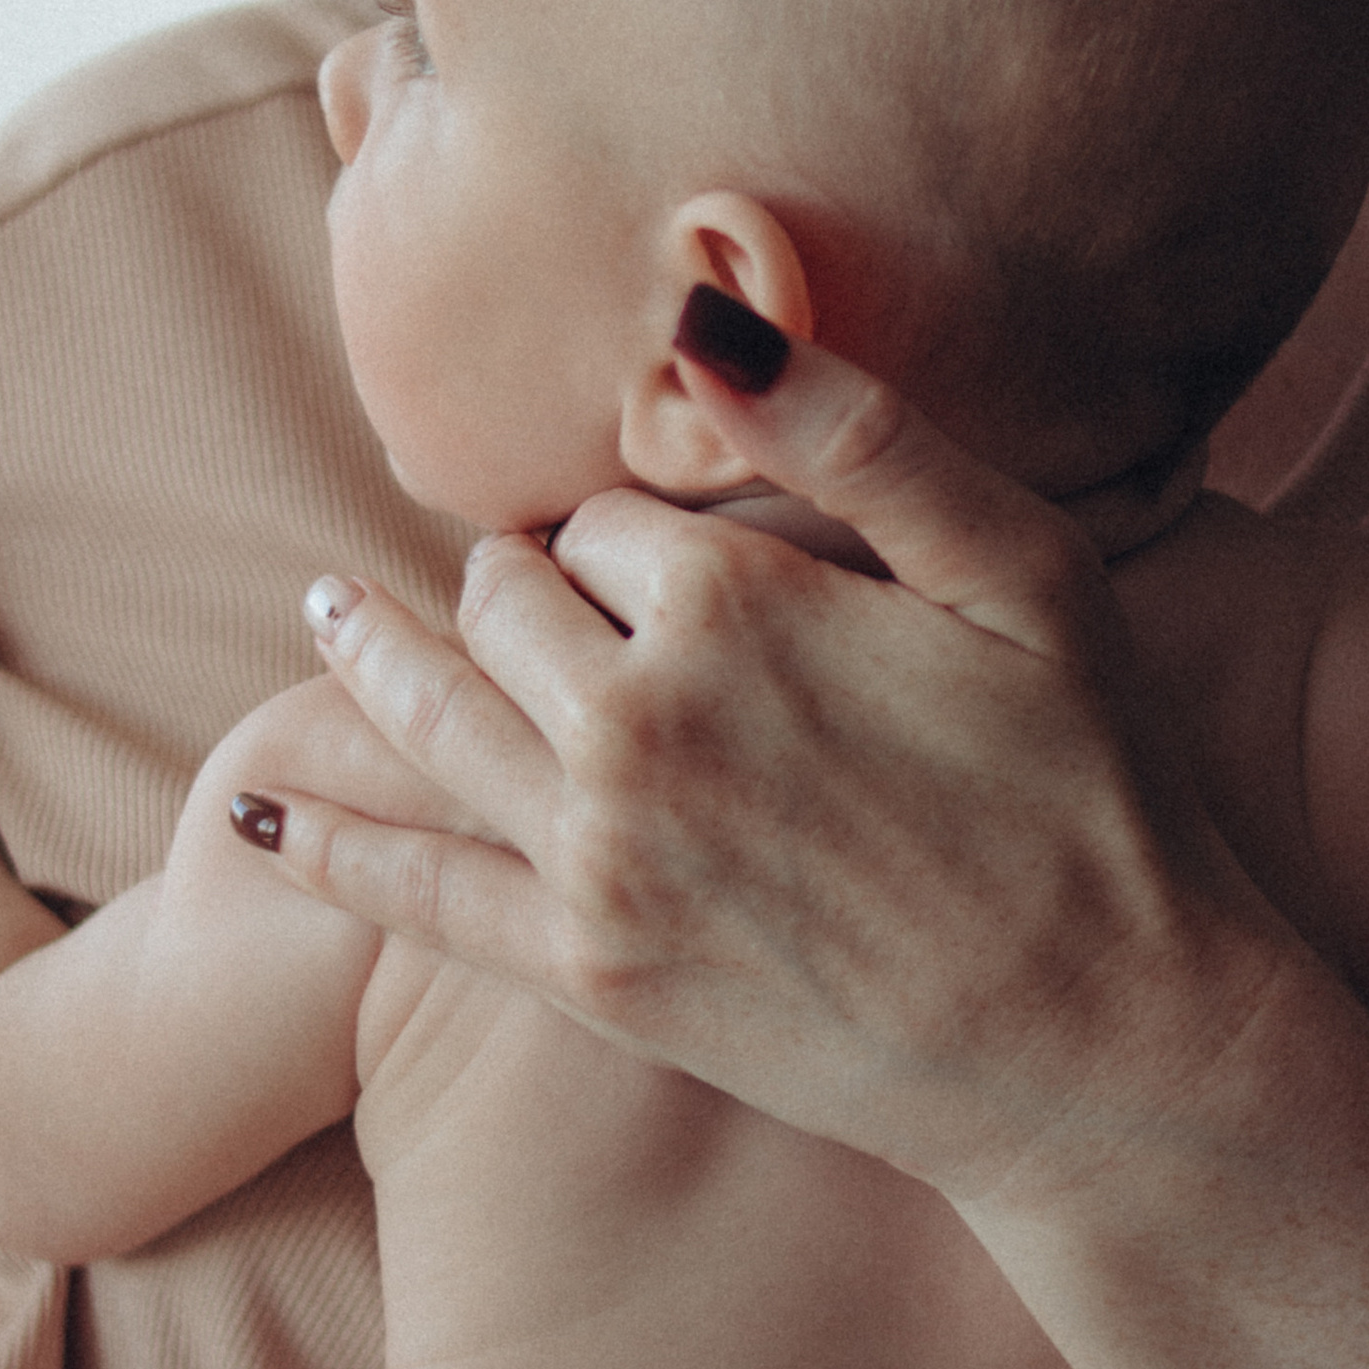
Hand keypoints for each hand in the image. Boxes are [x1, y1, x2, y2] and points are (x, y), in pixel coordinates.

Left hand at [237, 338, 1303, 1208]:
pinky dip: (329, 842)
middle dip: (509, 583)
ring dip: (368, 658)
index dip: (647, 535)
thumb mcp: (1024, 573)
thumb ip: (855, 435)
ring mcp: (596, 855)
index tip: (689, 561)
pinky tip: (261, 805)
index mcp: (731, 603)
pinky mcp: (589, 973)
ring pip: (433, 720)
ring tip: (322, 615)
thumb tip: (699, 320)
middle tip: (514, 580)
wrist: (1108, 1048)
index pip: (615, 522)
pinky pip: (415, 891)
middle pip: (506, 607)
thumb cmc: (1097, 792)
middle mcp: (633, 721)